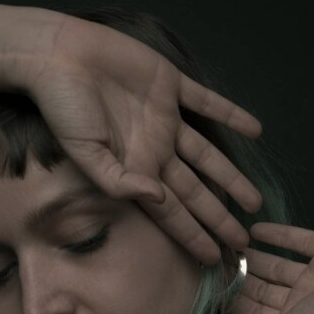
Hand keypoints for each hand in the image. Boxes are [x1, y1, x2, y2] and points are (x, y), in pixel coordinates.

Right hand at [0, 0, 262, 264]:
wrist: (57, 55)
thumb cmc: (64, 108)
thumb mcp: (84, 155)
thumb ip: (119, 182)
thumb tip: (160, 200)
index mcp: (134, 167)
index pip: (171, 211)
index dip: (193, 235)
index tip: (214, 258)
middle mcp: (154, 147)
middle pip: (196, 191)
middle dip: (218, 218)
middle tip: (243, 243)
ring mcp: (164, 117)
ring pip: (208, 155)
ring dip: (232, 177)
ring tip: (255, 203)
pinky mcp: (169, 83)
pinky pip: (207, 102)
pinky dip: (231, 113)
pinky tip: (256, 131)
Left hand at [219, 222, 313, 313]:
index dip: (231, 303)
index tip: (204, 289)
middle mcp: (303, 301)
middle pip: (262, 289)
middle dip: (238, 278)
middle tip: (211, 260)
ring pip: (277, 265)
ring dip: (253, 256)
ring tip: (227, 243)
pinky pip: (298, 241)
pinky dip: (278, 235)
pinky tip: (254, 229)